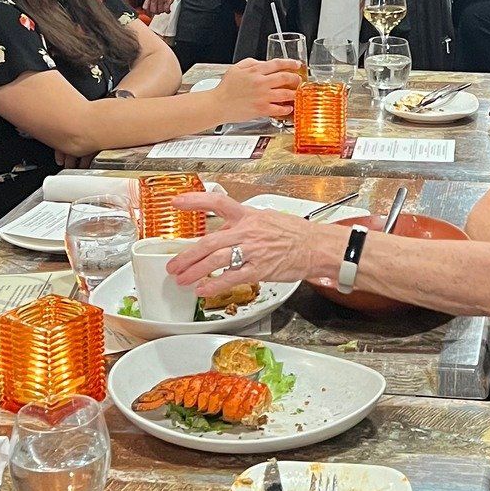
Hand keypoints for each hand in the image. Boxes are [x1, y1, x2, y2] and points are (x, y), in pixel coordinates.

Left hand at [144, 0, 178, 15]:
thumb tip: (151, 6)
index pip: (145, 7)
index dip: (148, 11)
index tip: (150, 13)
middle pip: (153, 10)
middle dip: (157, 12)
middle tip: (160, 10)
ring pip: (160, 11)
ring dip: (163, 11)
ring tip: (165, 8)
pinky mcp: (168, 0)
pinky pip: (166, 10)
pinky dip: (168, 10)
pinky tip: (169, 8)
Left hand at [168, 191, 324, 294]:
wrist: (316, 247)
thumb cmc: (294, 234)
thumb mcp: (266, 218)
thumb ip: (243, 222)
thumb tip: (224, 226)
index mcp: (249, 215)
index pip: (218, 202)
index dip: (195, 201)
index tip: (176, 202)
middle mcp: (248, 231)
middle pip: (209, 241)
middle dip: (187, 254)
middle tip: (173, 264)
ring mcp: (253, 251)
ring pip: (216, 260)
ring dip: (195, 271)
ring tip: (182, 279)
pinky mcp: (259, 269)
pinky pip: (232, 278)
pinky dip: (214, 285)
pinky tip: (203, 290)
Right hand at [213, 56, 302, 123]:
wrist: (218, 104)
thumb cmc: (225, 88)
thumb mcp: (236, 68)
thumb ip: (251, 62)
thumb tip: (263, 63)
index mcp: (255, 71)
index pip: (278, 64)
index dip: (290, 63)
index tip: (296, 64)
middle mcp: (261, 83)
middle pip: (286, 78)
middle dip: (296, 78)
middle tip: (299, 80)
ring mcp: (262, 97)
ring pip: (286, 93)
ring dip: (295, 93)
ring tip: (297, 94)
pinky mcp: (262, 109)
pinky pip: (280, 109)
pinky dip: (287, 108)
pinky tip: (288, 107)